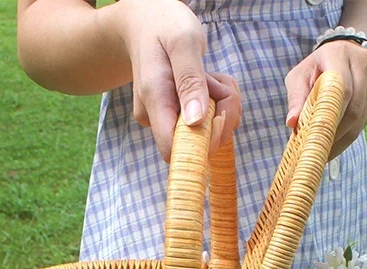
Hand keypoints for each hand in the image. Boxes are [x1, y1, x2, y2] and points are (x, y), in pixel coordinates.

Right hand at [115, 0, 240, 159]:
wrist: (145, 20)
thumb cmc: (164, 25)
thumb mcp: (183, 42)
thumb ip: (190, 81)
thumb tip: (195, 121)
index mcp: (155, 101)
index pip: (173, 150)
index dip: (202, 143)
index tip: (219, 116)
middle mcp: (156, 116)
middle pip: (197, 141)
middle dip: (221, 113)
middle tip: (216, 80)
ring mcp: (165, 117)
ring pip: (207, 128)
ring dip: (221, 102)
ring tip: (210, 74)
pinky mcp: (174, 115)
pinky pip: (205, 118)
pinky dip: (217, 100)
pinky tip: (207, 79)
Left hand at [285, 40, 366, 159]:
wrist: (343, 55)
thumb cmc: (315, 69)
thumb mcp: (299, 76)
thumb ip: (295, 98)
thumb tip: (291, 123)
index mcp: (339, 55)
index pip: (342, 89)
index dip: (331, 116)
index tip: (315, 137)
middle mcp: (362, 64)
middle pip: (353, 108)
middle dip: (334, 134)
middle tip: (317, 152)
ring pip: (359, 120)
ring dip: (341, 141)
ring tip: (323, 153)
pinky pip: (364, 124)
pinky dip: (348, 137)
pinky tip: (334, 144)